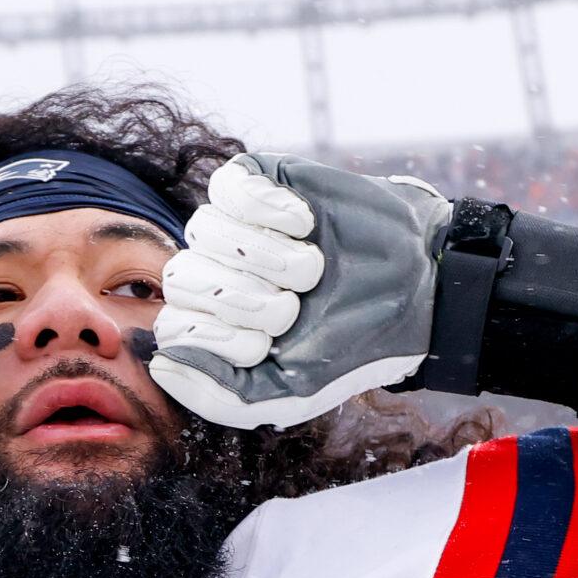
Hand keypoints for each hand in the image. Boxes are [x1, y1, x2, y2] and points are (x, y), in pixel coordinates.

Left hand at [148, 153, 448, 428]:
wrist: (416, 287)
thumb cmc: (349, 342)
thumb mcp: (288, 391)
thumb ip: (218, 396)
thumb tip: (161, 364)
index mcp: (211, 324)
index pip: (173, 326)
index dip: (221, 336)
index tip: (270, 343)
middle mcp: (214, 273)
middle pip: (184, 278)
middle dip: (250, 300)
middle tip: (296, 305)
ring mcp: (231, 226)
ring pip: (205, 233)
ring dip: (269, 257)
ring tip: (312, 267)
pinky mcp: (257, 181)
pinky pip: (228, 189)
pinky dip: (270, 211)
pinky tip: (306, 225)